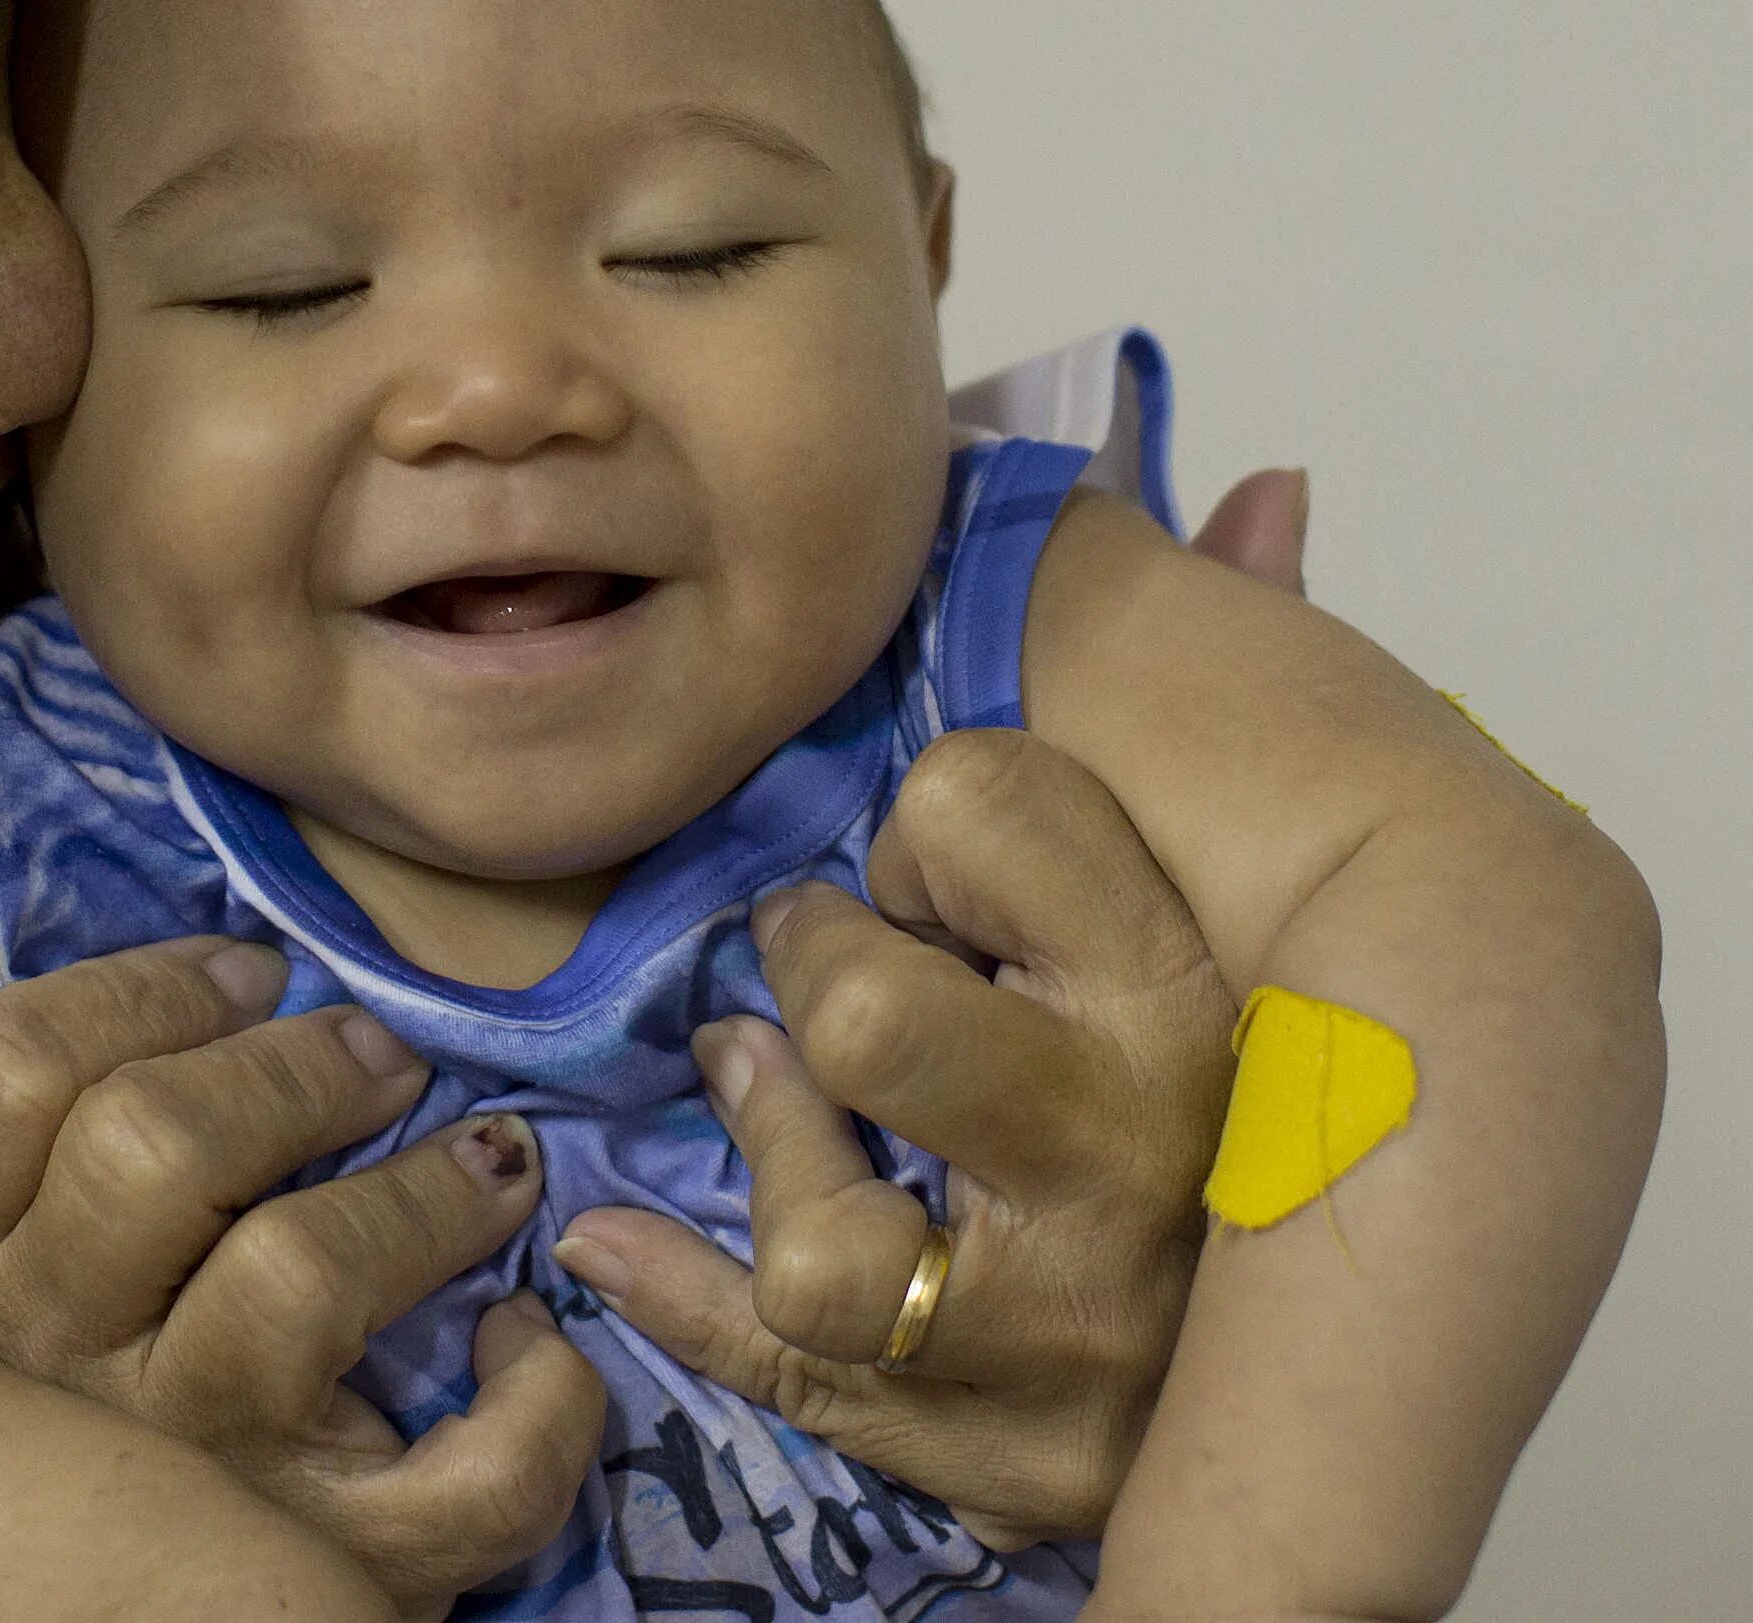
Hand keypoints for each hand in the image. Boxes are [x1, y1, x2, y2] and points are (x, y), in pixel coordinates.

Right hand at [0, 937, 607, 1620]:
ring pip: (292, 1275)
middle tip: (382, 1056)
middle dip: (293, 1068)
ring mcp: (198, 1474)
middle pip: (146, 1144)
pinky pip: (468, 1477)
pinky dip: (539, 1399)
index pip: (1, 1076)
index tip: (252, 975)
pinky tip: (532, 1337)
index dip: (138, 989)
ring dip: (419, 1193)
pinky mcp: (341, 1562)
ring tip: (489, 1163)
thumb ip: (103, 1119)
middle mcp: (60, 1370)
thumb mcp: (70, 1251)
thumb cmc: (148, 1374)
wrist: (178, 1600)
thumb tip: (253, 971)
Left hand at [546, 468, 1307, 1547]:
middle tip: (813, 952)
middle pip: (874, 1019)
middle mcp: (1131, 1162)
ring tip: (757, 1087)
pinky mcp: (1001, 1451)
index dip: (930, 814)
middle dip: (815, 971)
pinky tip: (610, 1242)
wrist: (1331, 1354)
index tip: (933, 840)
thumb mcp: (1253, 871)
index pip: (979, 809)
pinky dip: (682, 1302)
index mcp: (1192, 991)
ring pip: (826, 1239)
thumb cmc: (1259, 1073)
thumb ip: (1228, 684)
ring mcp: (1064, 1326)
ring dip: (767, 1150)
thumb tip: (1257, 492)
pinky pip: (789, 1369)